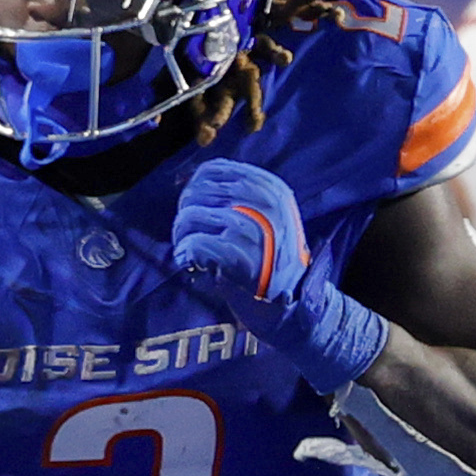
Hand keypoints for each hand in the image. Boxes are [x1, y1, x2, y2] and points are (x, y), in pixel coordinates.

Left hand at [166, 157, 388, 394]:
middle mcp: (262, 204)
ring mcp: (251, 229)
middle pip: (197, 192)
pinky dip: (186, 255)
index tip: (192, 208)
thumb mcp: (268, 219)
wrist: (294, 305)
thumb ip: (238, 199)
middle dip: (185, 214)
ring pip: (191, 216)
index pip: (214, 171)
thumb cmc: (273, 262)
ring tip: (188, 252)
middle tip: (186, 235)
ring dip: (181, 236)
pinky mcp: (237, 256)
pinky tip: (192, 264)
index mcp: (270, 189)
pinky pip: (194, 244)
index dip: (192, 188)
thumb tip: (189, 186)